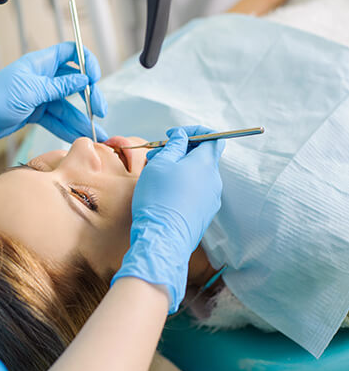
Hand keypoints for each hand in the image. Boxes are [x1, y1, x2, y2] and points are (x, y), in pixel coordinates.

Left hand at [0, 42, 107, 159]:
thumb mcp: (31, 91)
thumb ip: (60, 87)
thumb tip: (84, 79)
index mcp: (40, 64)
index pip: (70, 53)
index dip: (86, 62)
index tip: (95, 78)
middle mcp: (43, 78)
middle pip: (74, 83)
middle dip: (89, 98)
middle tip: (100, 112)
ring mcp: (40, 96)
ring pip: (67, 106)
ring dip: (81, 119)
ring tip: (95, 134)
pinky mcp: (36, 113)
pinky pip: (57, 119)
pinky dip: (67, 128)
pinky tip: (79, 136)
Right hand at [112, 126, 224, 312]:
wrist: (162, 238)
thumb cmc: (158, 197)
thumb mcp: (161, 164)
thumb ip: (174, 146)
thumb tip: (182, 137)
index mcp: (206, 164)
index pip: (213, 137)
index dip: (193, 132)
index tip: (173, 135)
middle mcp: (214, 181)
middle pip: (202, 157)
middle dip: (180, 151)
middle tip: (157, 155)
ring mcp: (211, 199)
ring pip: (198, 176)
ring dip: (179, 169)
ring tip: (156, 175)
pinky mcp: (205, 214)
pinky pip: (196, 192)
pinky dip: (183, 186)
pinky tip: (164, 193)